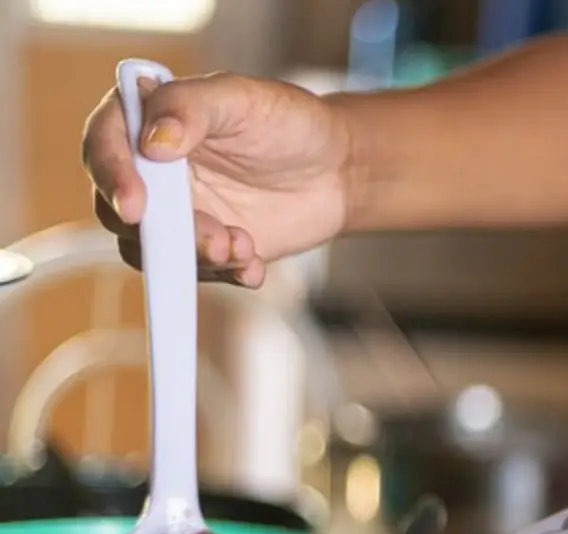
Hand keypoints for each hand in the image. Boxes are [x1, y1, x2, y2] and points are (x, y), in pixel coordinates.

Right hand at [81, 73, 353, 286]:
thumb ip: (191, 108)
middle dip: (166, 232)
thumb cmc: (288, 122)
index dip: (112, 176)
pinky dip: (224, 275)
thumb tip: (152, 142)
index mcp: (146, 122)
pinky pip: (196, 274)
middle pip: (121, 211)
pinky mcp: (205, 247)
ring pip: (156, 251)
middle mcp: (150, 171)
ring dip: (197, 258)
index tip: (136, 205)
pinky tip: (254, 267)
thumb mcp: (241, 98)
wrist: (337, 169)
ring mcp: (177, 213)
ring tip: (245, 248)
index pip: (103, 146)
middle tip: (217, 237)